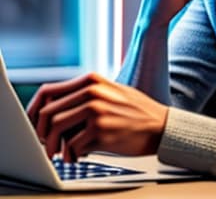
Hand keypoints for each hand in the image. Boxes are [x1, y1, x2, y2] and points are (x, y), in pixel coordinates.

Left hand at [26, 73, 167, 160]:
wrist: (160, 126)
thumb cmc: (135, 112)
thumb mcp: (110, 93)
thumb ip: (84, 96)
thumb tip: (52, 112)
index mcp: (92, 80)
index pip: (47, 91)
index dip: (34, 111)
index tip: (34, 125)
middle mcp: (92, 92)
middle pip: (47, 112)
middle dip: (41, 133)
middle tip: (46, 145)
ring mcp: (97, 110)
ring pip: (56, 128)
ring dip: (53, 147)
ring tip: (63, 154)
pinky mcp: (102, 130)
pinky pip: (72, 146)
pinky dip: (71, 155)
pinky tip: (80, 156)